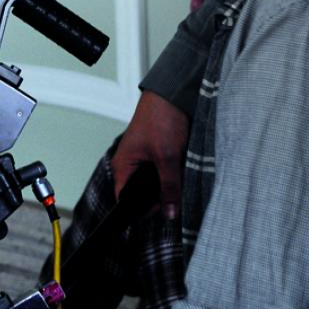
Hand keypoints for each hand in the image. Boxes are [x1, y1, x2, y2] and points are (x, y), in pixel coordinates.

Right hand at [111, 90, 189, 217]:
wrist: (173, 93)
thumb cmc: (159, 119)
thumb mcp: (167, 157)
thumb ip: (169, 187)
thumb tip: (170, 214)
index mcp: (123, 167)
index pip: (126, 199)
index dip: (143, 209)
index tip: (163, 212)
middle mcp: (132, 165)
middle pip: (145, 193)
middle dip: (162, 196)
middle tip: (177, 195)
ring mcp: (146, 160)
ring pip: (159, 183)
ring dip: (172, 183)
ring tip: (182, 177)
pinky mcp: (160, 154)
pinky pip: (168, 172)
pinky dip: (177, 172)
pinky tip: (185, 168)